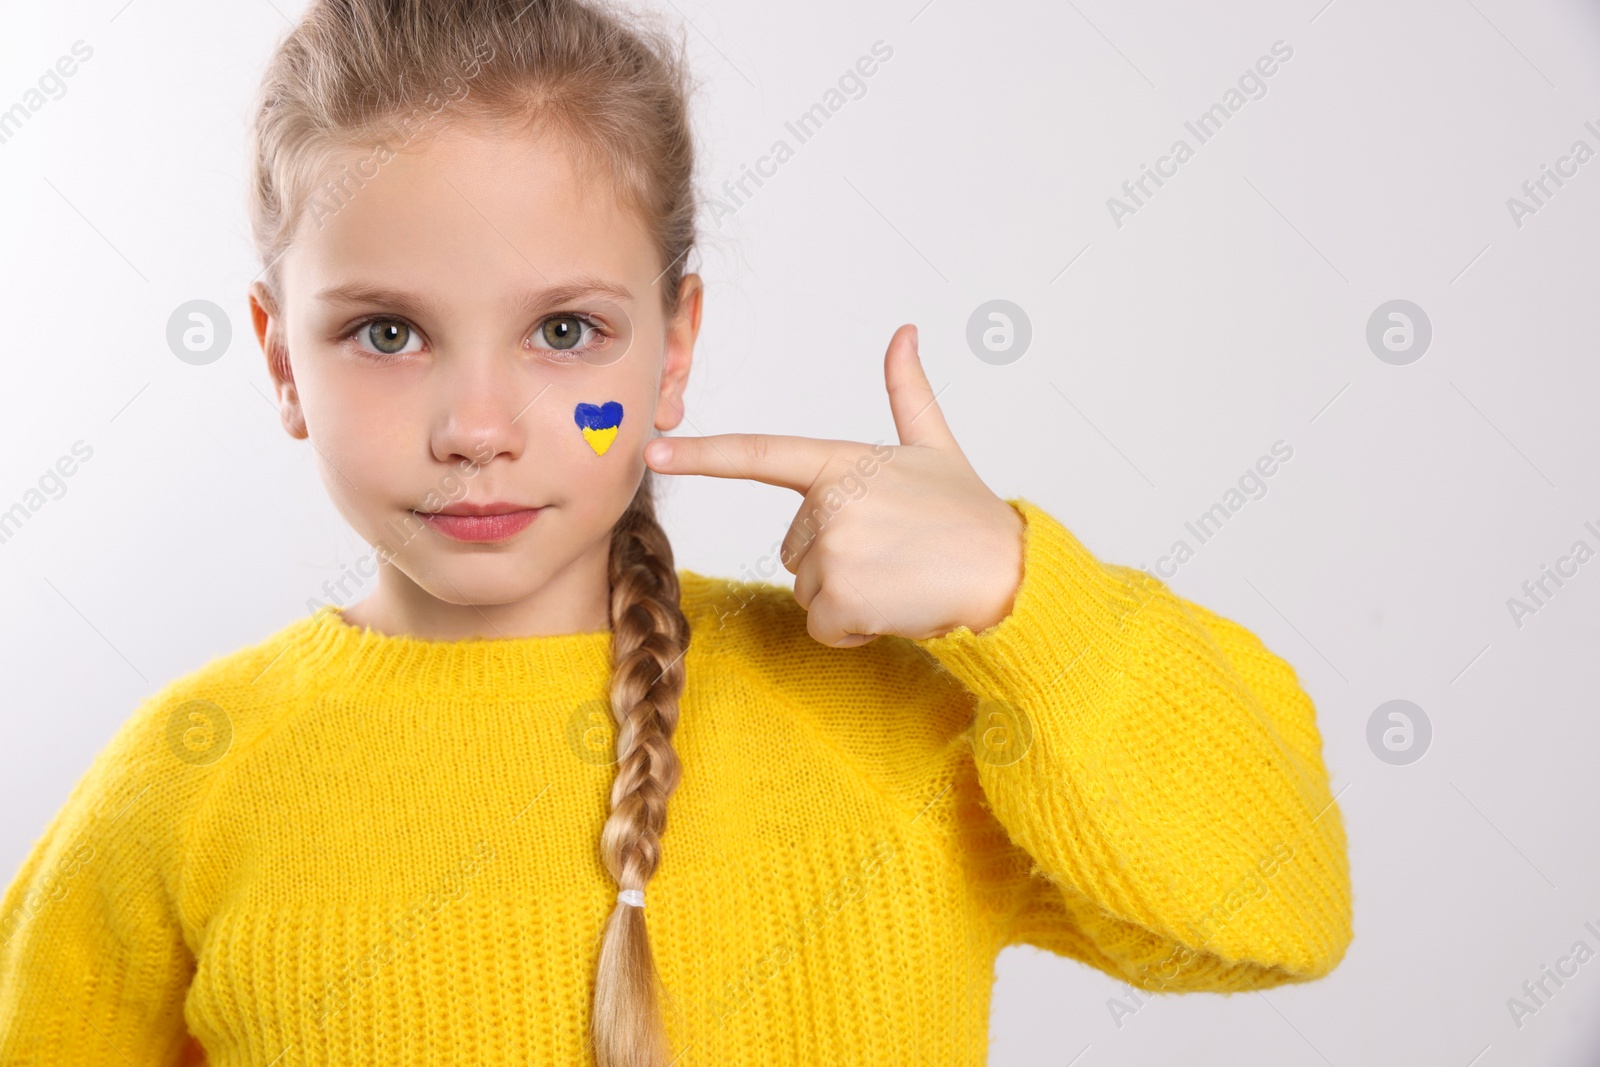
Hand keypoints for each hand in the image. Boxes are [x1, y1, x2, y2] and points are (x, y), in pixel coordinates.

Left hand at [643, 324, 1024, 646]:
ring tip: (899, 578)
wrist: (1008, 572)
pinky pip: (821, 625)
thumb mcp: (935, 446)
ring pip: (807, 589)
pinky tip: (895, 607)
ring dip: (848, 597)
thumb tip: (905, 332)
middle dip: (836, 561)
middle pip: (793, 549)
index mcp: (843, 461)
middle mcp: (831, 501)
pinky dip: (854, 628)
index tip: (653, 450)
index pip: (761, 453)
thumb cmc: (970, 513)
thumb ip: (907, 392)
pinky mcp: (841, 598)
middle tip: (894, 553)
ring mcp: (834, 549)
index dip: (704, 453)